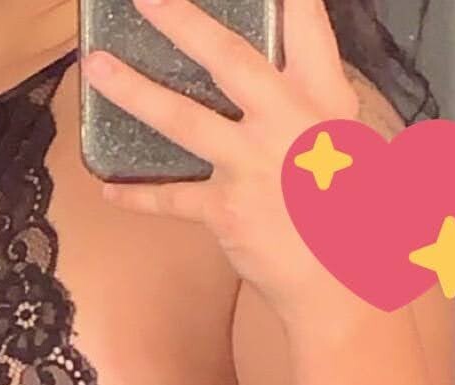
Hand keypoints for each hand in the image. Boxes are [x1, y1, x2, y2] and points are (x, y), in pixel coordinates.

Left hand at [82, 0, 362, 315]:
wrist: (343, 287)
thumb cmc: (357, 218)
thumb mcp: (354, 147)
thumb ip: (318, 109)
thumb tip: (287, 90)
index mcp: (324, 100)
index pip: (304, 25)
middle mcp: (286, 121)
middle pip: (227, 57)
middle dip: (181, 21)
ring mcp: (250, 164)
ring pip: (181, 117)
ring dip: (133, 90)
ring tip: (97, 67)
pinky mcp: (224, 209)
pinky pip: (170, 197)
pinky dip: (138, 195)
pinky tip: (108, 187)